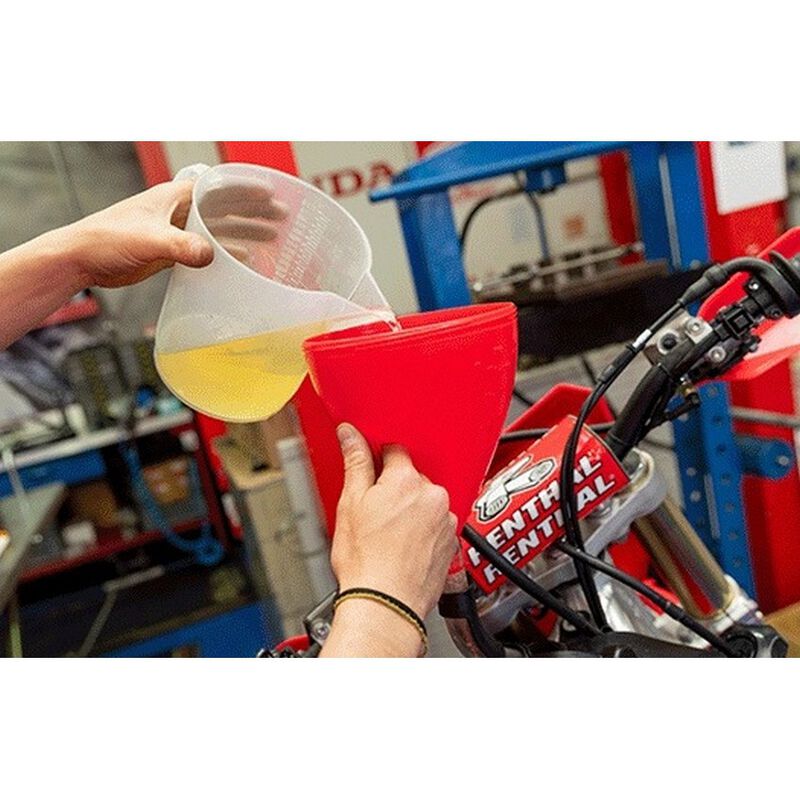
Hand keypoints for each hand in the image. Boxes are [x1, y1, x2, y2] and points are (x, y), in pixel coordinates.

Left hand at [54, 178, 287, 288]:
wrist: (81, 259)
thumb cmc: (107, 240)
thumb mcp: (148, 240)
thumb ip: (180, 247)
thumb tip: (210, 255)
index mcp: (174, 197)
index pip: (218, 187)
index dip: (246, 189)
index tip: (272, 194)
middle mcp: (177, 210)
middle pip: (225, 207)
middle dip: (254, 211)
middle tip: (282, 218)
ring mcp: (175, 230)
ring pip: (218, 228)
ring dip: (245, 232)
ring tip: (272, 238)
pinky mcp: (170, 250)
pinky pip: (207, 248)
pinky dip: (227, 252)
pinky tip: (243, 260)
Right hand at [330, 423, 458, 619]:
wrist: (385, 605)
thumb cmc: (366, 562)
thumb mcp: (350, 504)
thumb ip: (355, 462)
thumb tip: (351, 434)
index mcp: (407, 480)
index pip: (395, 450)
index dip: (378, 461)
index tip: (370, 474)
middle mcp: (434, 496)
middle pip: (413, 478)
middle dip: (395, 490)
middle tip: (375, 513)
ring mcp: (446, 521)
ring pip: (426, 503)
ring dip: (412, 511)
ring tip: (389, 535)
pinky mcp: (452, 544)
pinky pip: (436, 526)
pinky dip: (423, 532)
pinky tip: (404, 547)